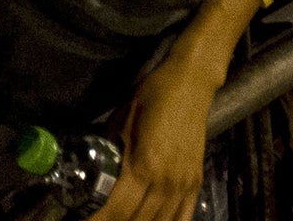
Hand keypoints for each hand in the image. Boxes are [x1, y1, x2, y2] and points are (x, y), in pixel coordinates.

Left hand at [98, 54, 216, 220]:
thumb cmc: (153, 96)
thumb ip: (111, 149)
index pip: (118, 208)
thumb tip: (96, 167)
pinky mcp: (196, 181)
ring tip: (123, 220)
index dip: (100, 220)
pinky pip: (184, 215)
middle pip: (138, 220)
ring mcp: (184, 184)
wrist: (190, 84)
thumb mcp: (122, 120)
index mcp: (143, 165)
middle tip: (102, 219)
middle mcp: (165, 181)